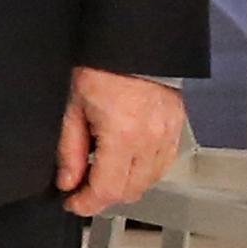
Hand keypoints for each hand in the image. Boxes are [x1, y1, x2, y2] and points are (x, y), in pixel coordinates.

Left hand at [58, 67, 187, 215]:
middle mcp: (151, 139)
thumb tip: (68, 182)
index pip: (108, 190)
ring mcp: (169, 133)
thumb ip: (70, 150)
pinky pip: (164, 162)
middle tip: (83, 189)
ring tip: (103, 173)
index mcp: (123, 135)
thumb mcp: (72, 108)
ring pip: (150, 181)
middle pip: (131, 191)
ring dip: (126, 185)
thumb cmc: (101, 68)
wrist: (132, 43)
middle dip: (104, 197)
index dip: (87, 204)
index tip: (73, 203)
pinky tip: (127, 161)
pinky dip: (145, 170)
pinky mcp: (178, 126)